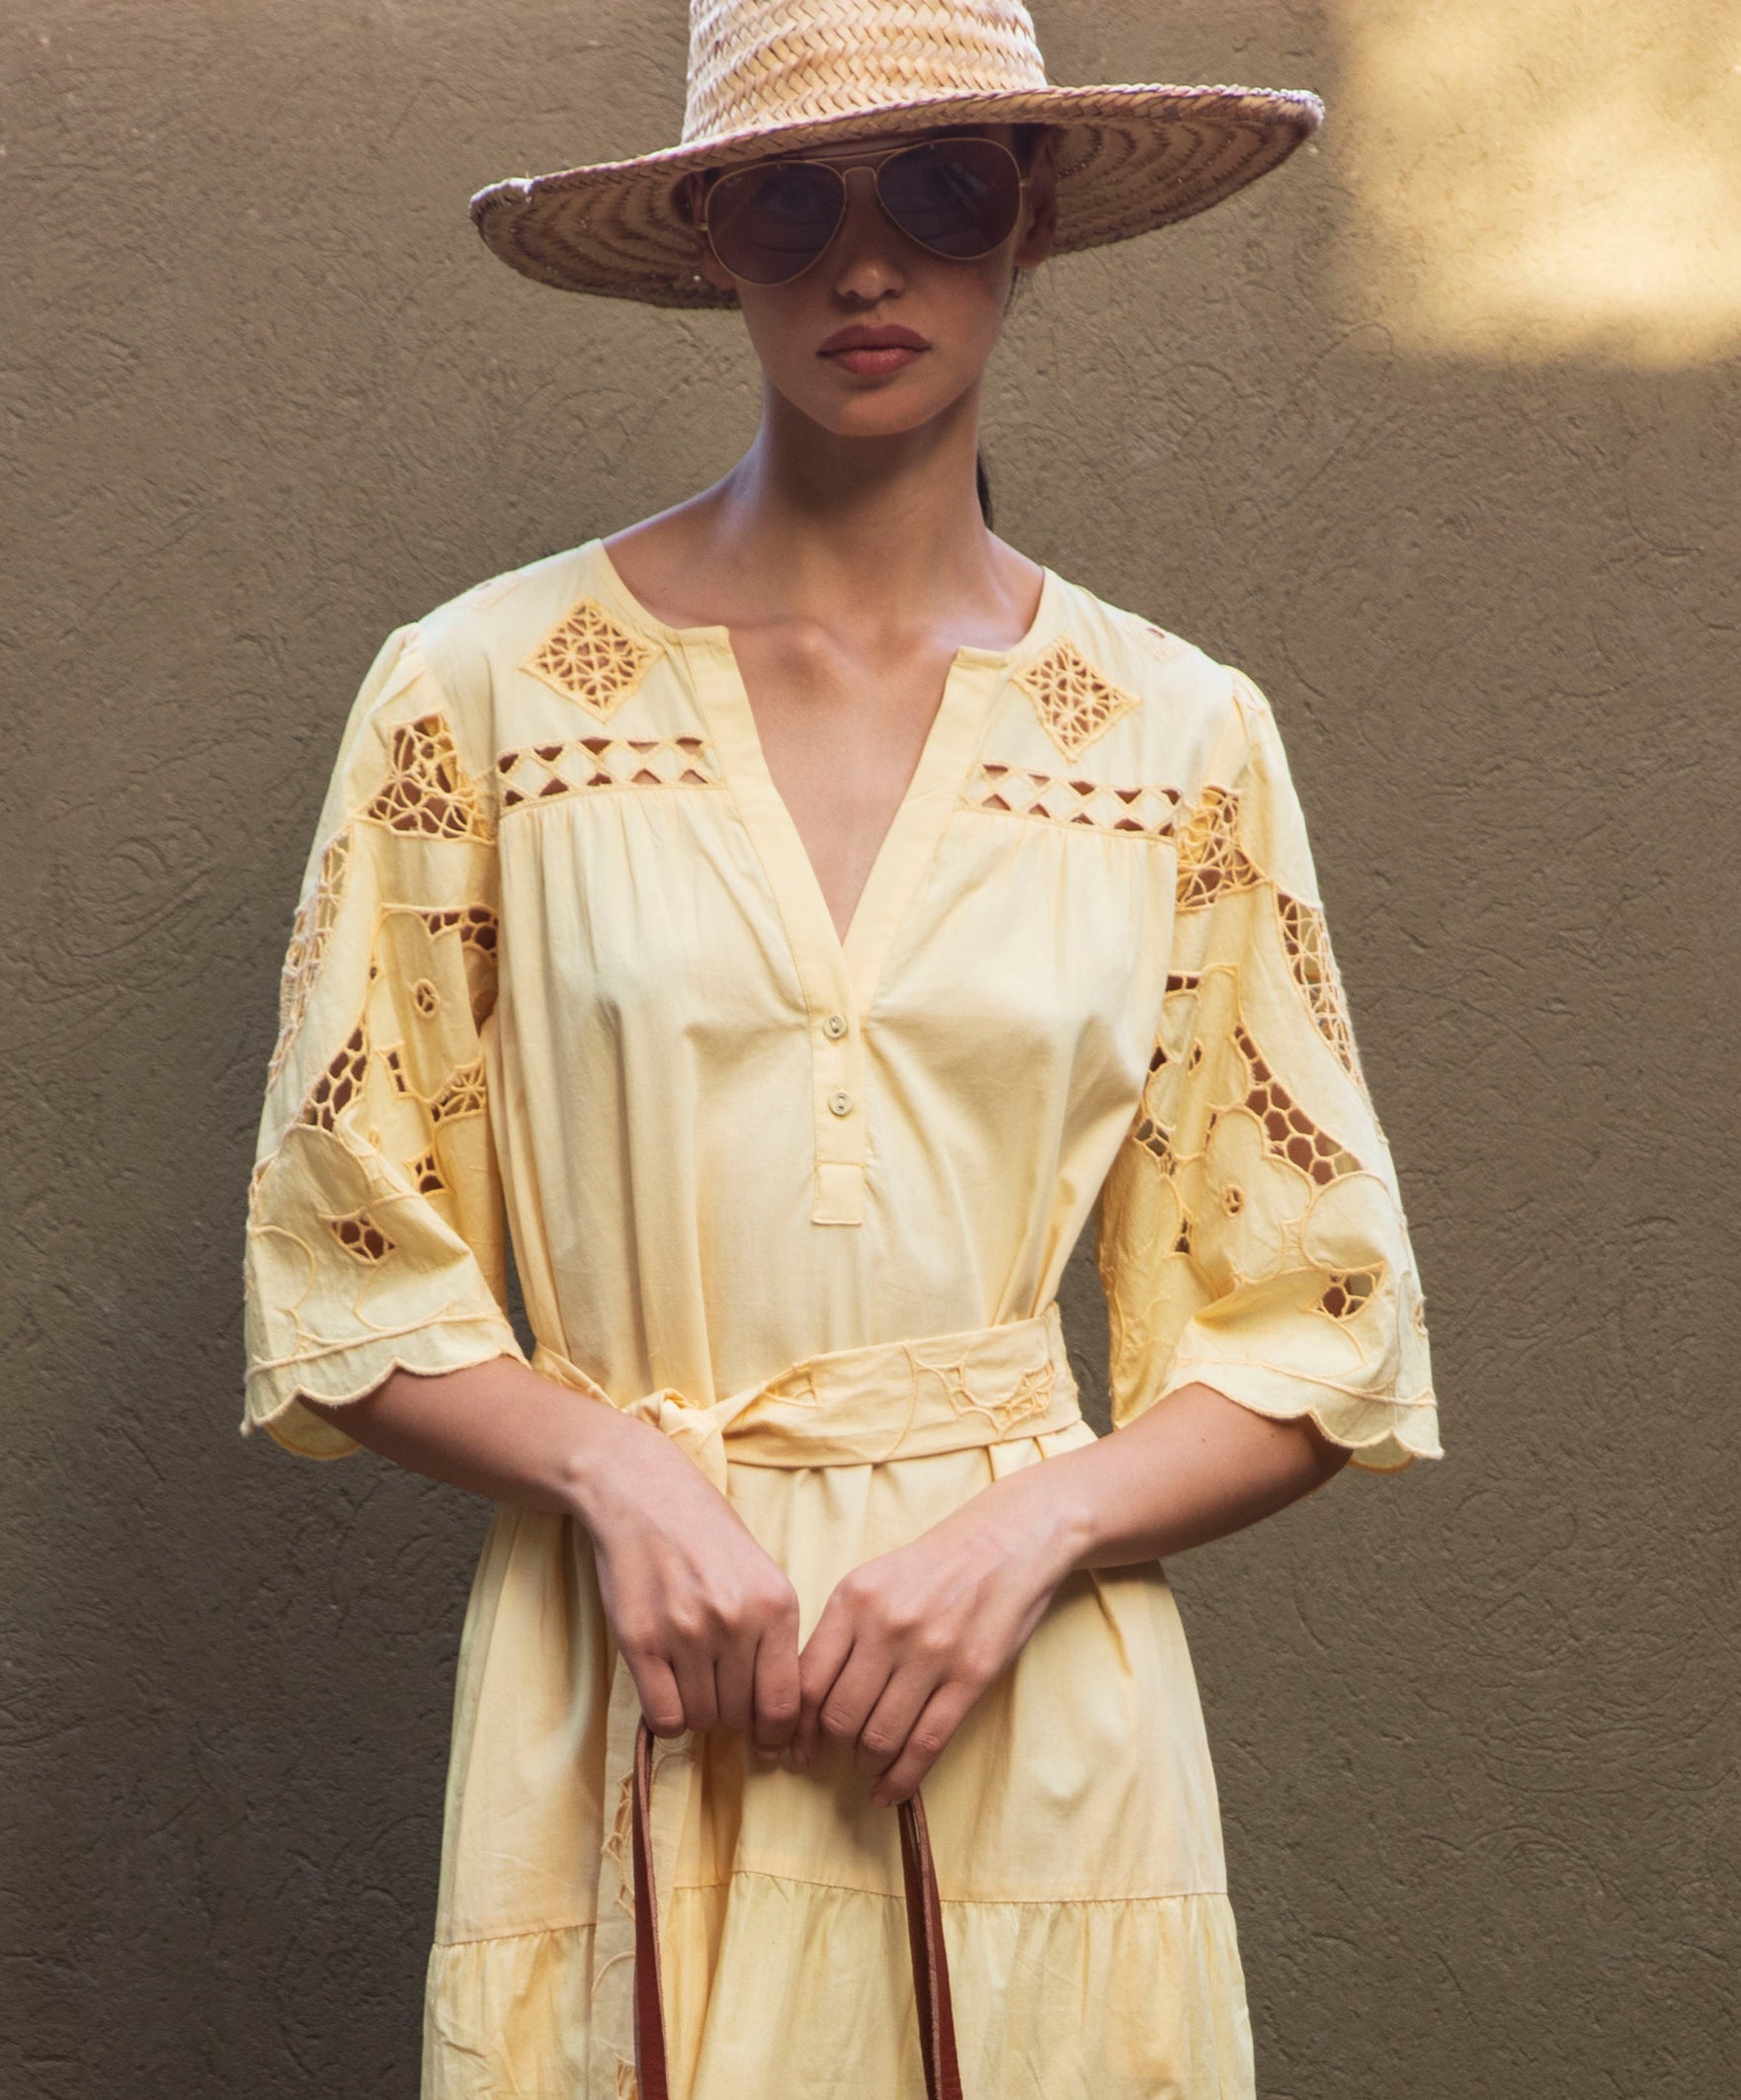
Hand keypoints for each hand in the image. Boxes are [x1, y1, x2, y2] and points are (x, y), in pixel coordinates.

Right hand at [574, 1410, 801, 1752]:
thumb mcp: (761, 1574)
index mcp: (776, 1605)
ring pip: (702, 1717)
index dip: (776, 1733)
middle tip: (718, 1689)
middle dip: (732, 1714)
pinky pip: (664, 1716)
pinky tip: (666, 1688)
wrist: (645, 1495)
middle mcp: (735, 1621)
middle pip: (740, 1715)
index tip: (766, 1737)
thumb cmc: (707, 1535)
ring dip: (698, 1711)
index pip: (784, 1703)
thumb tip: (778, 1715)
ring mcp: (686, 1631)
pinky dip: (668, 1716)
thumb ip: (773, 1636)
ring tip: (691, 1677)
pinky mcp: (641, 1640)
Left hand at [790, 1469, 1077, 1805]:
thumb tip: (805, 1702)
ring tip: (867, 1765)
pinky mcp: (971, 1677)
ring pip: (879, 1737)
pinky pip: (926, 1745)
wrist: (1006, 1542)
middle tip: (830, 1759)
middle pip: (839, 1715)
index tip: (791, 1747)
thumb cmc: (931, 1568)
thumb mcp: (872, 1581)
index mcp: (853, 1599)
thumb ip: (839, 1633)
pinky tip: (890, 1792)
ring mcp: (931, 1653)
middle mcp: (887, 1626)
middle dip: (830, 1749)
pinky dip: (902, 1780)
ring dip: (867, 1764)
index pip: (807, 1681)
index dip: (794, 1726)